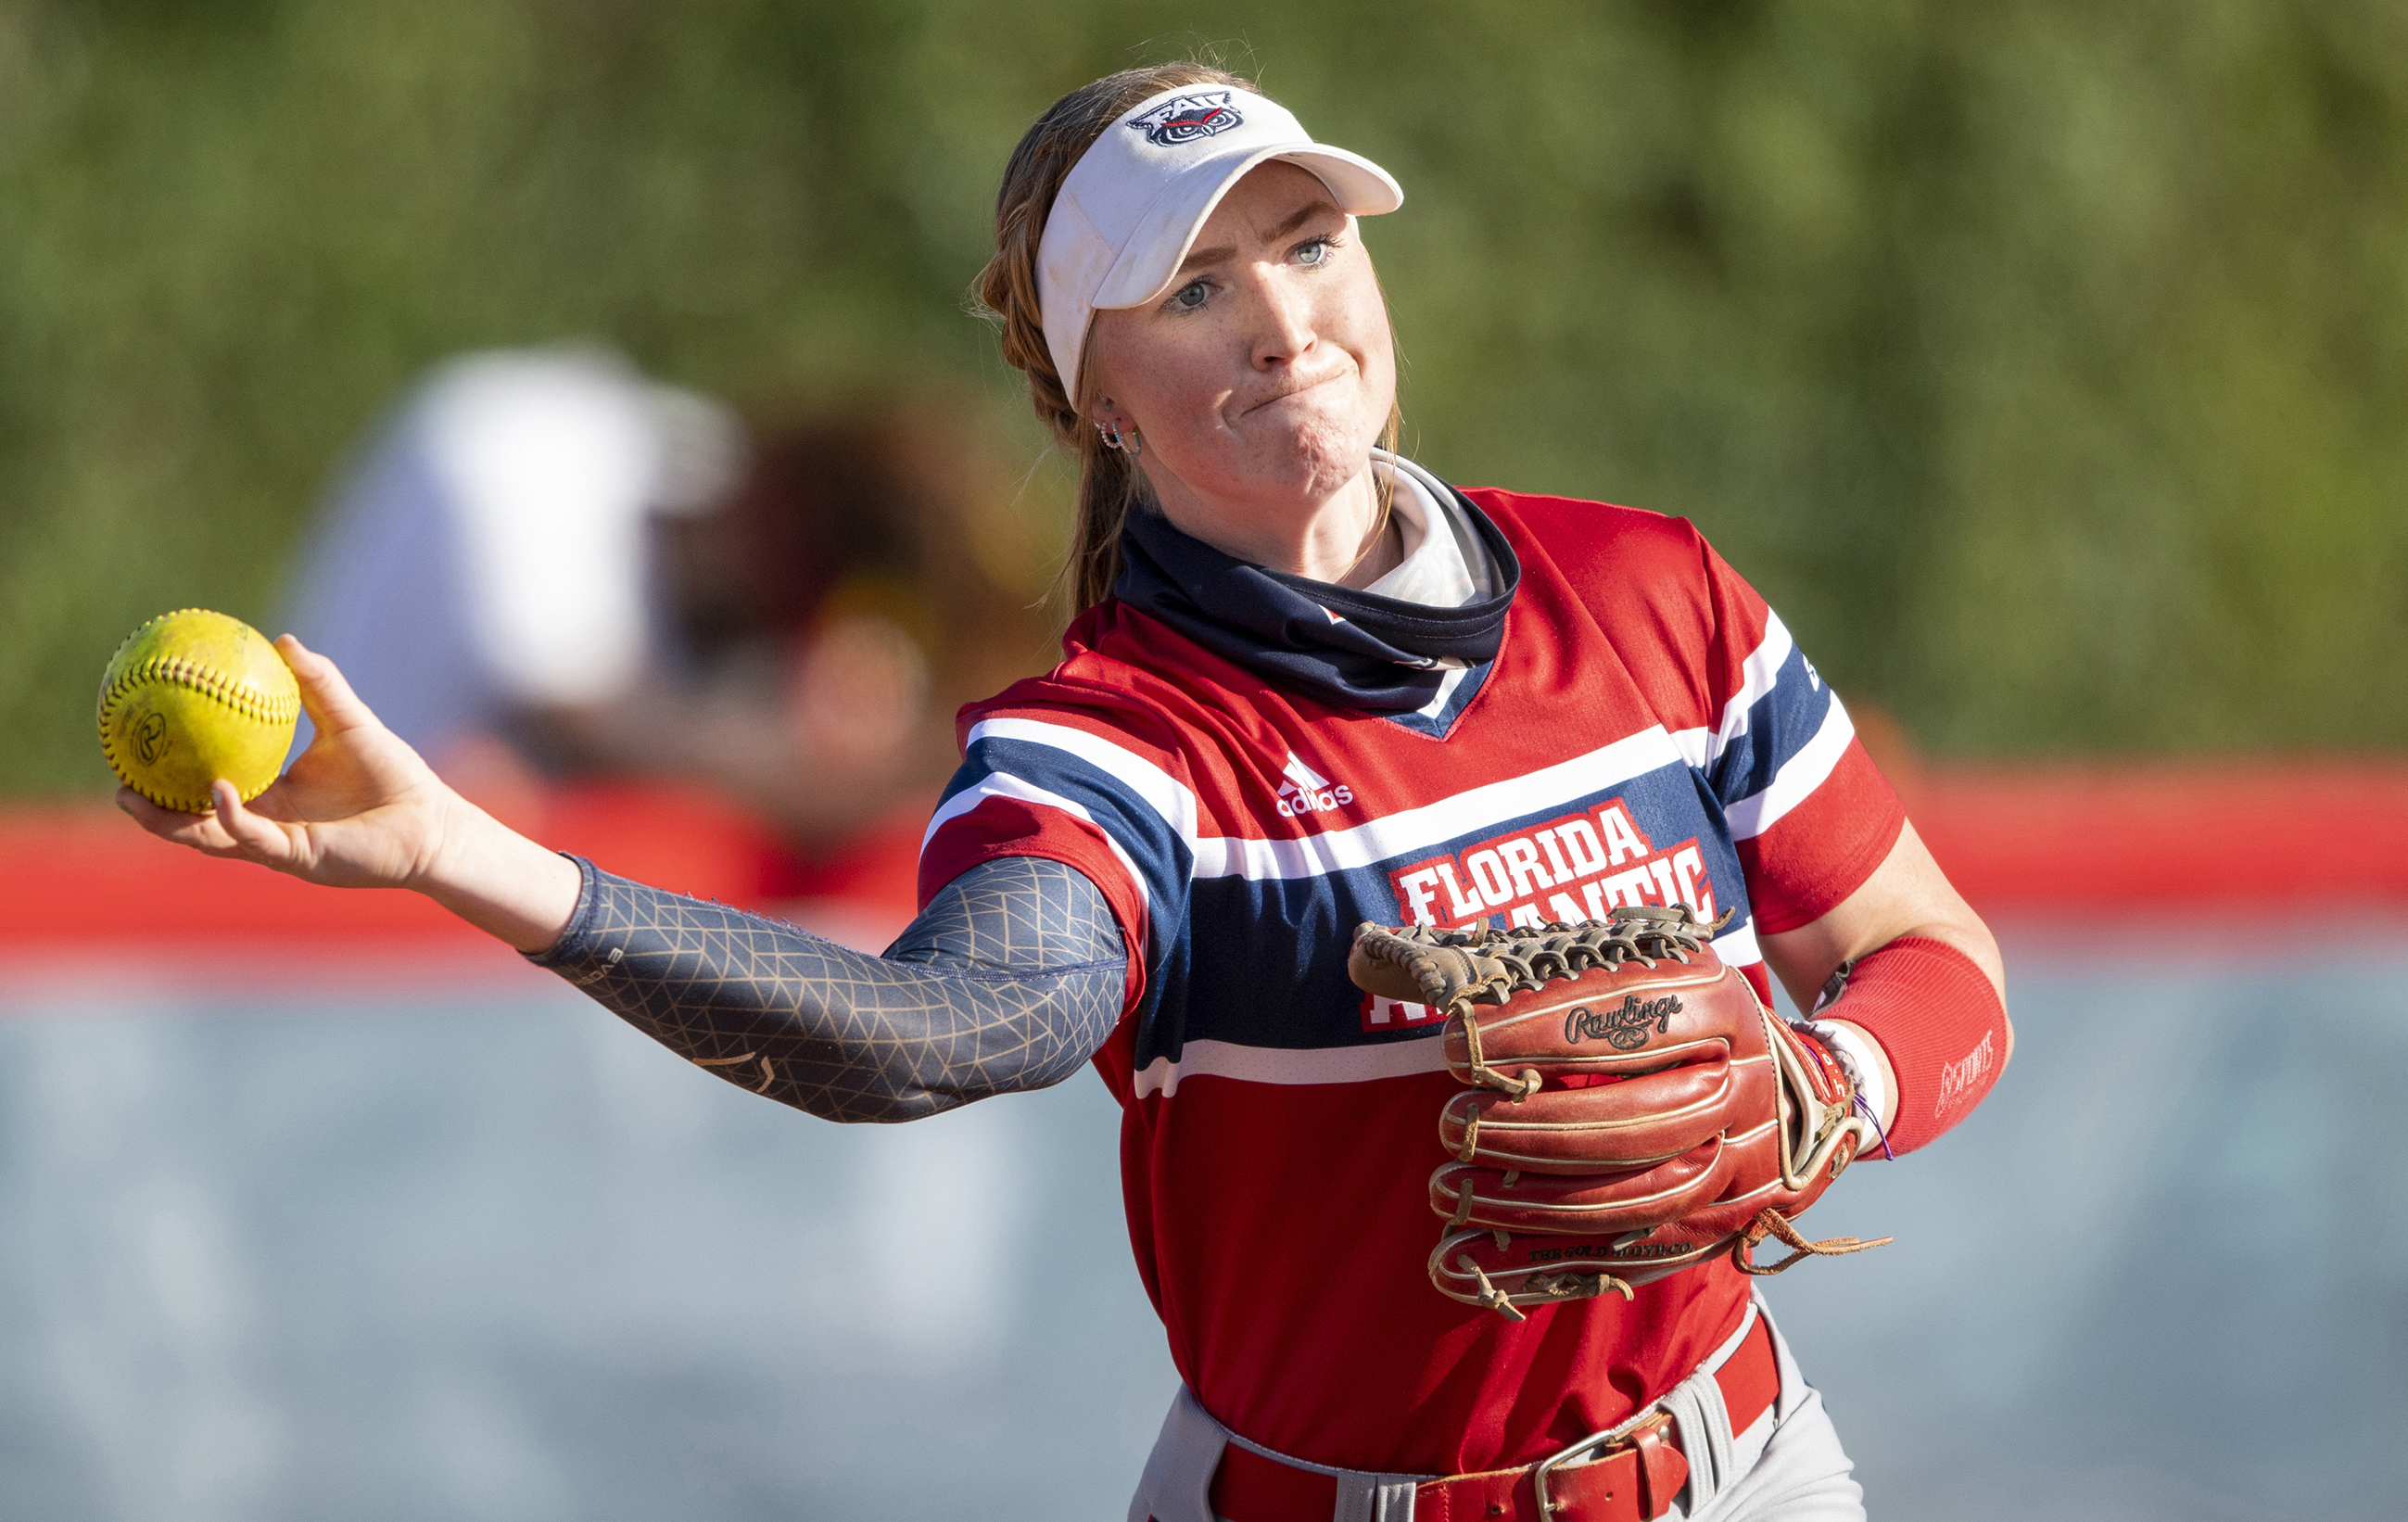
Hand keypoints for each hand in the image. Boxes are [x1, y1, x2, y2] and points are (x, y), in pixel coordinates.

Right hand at [117, 635, 463, 888]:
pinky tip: (218, 790)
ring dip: (170, 822)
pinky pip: (253, 838)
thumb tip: (281, 638)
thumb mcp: (348, 721)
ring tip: (134, 797)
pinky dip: (232, 816)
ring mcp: (276, 845)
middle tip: (115, 779)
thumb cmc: (392, 776)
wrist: (431, 822)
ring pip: (208, 837)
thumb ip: (317, 684)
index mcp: (270, 794)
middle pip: (192, 819)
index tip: (138, 741)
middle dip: (151, 807)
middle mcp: (265, 823)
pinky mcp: (297, 858)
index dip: (172, 771)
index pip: (208, 785)